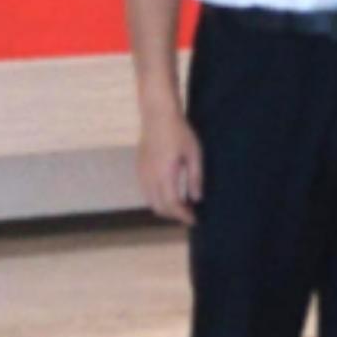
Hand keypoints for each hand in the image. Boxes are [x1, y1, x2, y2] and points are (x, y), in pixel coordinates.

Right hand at [135, 105, 200, 227]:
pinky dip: (157, 199)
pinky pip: (147, 193)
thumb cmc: (179, 133)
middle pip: (160, 208)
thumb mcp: (194, 154)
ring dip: (165, 208)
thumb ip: (196, 177)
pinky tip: (170, 194)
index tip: (195, 220)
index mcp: (165, 175)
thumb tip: (197, 199)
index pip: (172, 205)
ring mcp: (142, 174)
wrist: (157, 116)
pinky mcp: (139, 170)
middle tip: (190, 214)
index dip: (183, 216)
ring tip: (182, 206)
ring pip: (151, 202)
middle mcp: (149, 178)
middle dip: (174, 215)